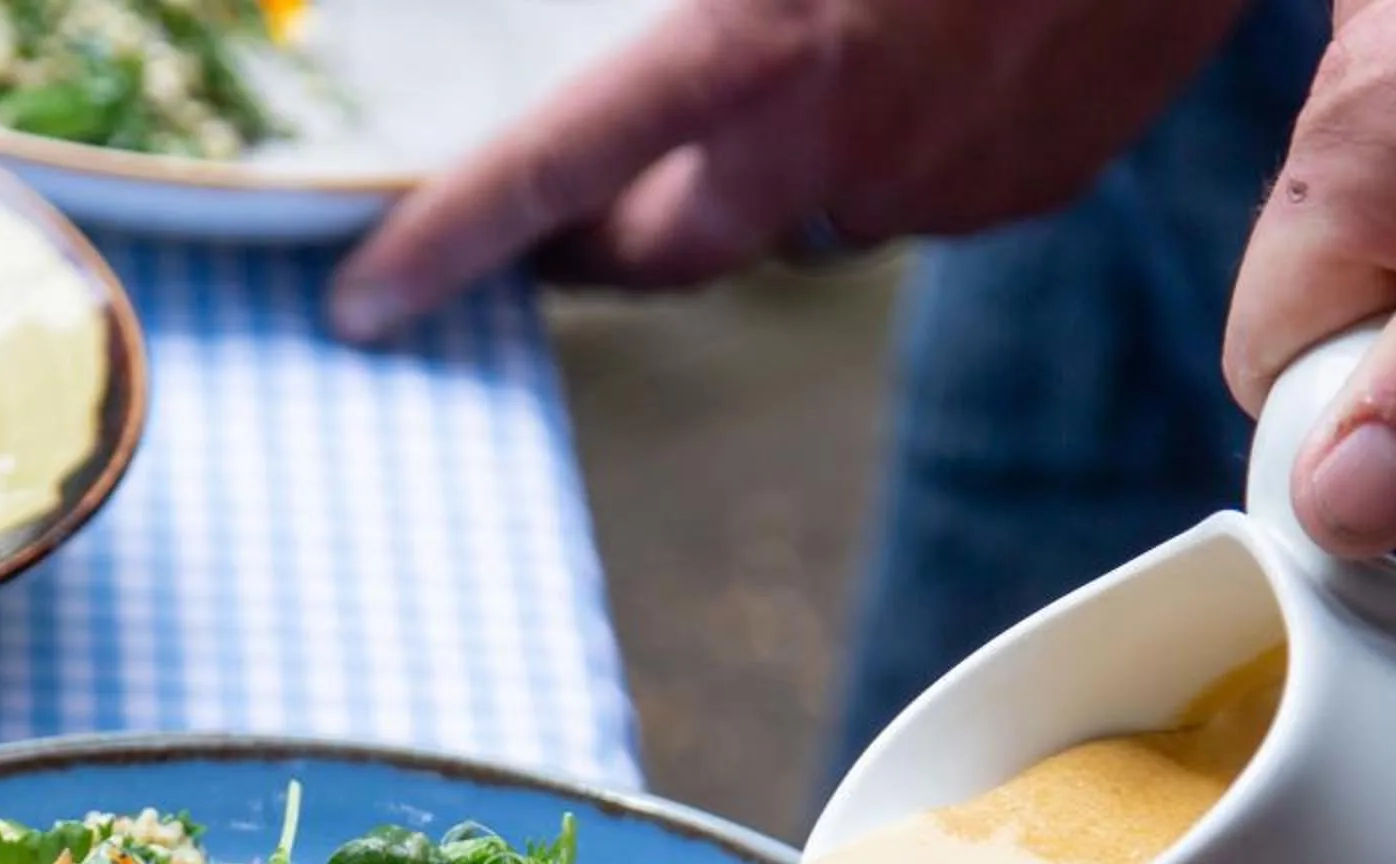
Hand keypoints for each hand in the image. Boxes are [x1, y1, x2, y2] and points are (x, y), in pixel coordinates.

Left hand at [326, 0, 1249, 342]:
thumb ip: (692, 10)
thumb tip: (641, 50)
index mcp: (757, 50)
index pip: (554, 173)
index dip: (448, 239)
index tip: (362, 302)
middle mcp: (835, 149)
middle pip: (662, 253)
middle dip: (596, 244)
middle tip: (550, 221)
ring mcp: (943, 185)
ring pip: (802, 214)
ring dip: (770, 167)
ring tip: (811, 58)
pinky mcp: (1033, 186)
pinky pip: (923, 190)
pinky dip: (899, 142)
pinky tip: (937, 48)